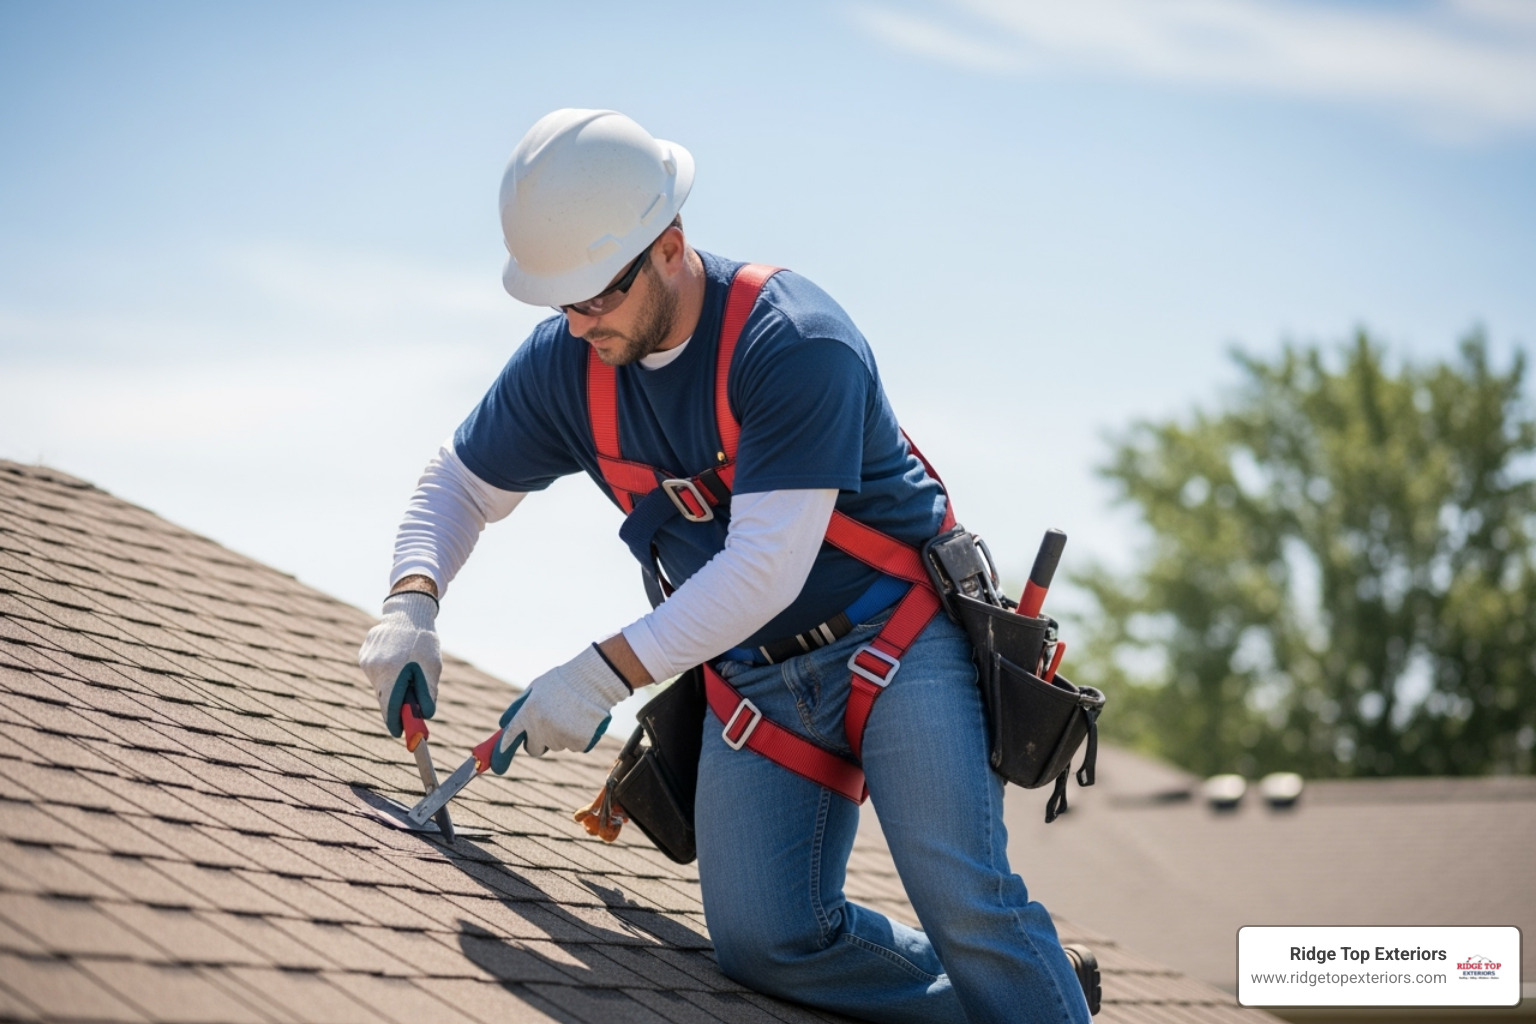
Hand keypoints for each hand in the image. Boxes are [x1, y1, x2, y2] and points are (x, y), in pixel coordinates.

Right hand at [358, 592, 440, 736]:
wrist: (407, 611)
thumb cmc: (423, 640)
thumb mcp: (432, 666)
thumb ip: (428, 692)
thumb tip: (426, 715)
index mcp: (392, 672)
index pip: (390, 707)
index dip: (395, 722)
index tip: (399, 732)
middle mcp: (375, 668)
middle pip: (383, 697)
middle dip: (396, 704)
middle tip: (409, 708)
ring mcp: (366, 661)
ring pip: (380, 685)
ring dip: (393, 685)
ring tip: (407, 668)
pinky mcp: (363, 655)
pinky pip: (376, 672)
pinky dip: (387, 672)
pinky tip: (397, 658)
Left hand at [491, 644, 630, 770]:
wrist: (593, 680)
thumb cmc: (562, 682)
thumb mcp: (536, 688)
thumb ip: (519, 708)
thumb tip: (505, 725)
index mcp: (527, 713)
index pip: (510, 738)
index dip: (502, 752)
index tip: (497, 765)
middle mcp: (541, 728)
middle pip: (534, 749)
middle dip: (538, 742)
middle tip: (549, 726)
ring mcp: (560, 737)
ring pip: (556, 746)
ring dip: (560, 735)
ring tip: (570, 714)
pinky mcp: (578, 743)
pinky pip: (573, 746)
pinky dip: (577, 737)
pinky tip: (581, 720)